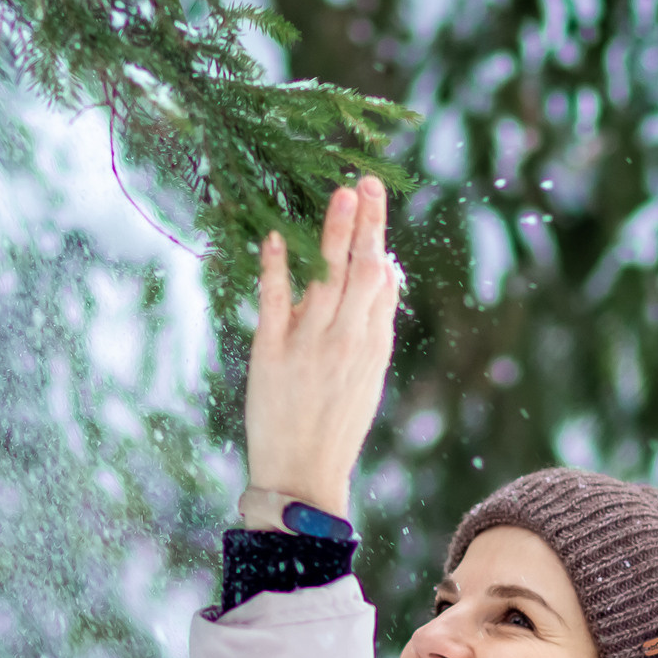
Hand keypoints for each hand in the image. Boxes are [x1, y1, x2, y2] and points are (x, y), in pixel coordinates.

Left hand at [243, 177, 400, 519]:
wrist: (303, 477)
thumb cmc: (334, 426)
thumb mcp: (368, 376)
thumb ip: (374, 326)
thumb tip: (385, 273)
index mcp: (373, 346)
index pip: (382, 281)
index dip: (378, 237)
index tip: (374, 200)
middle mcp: (347, 341)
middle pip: (362, 271)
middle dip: (367, 223)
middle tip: (365, 180)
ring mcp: (310, 346)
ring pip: (327, 278)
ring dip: (333, 233)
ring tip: (339, 194)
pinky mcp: (271, 354)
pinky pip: (276, 303)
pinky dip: (277, 268)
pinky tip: (276, 236)